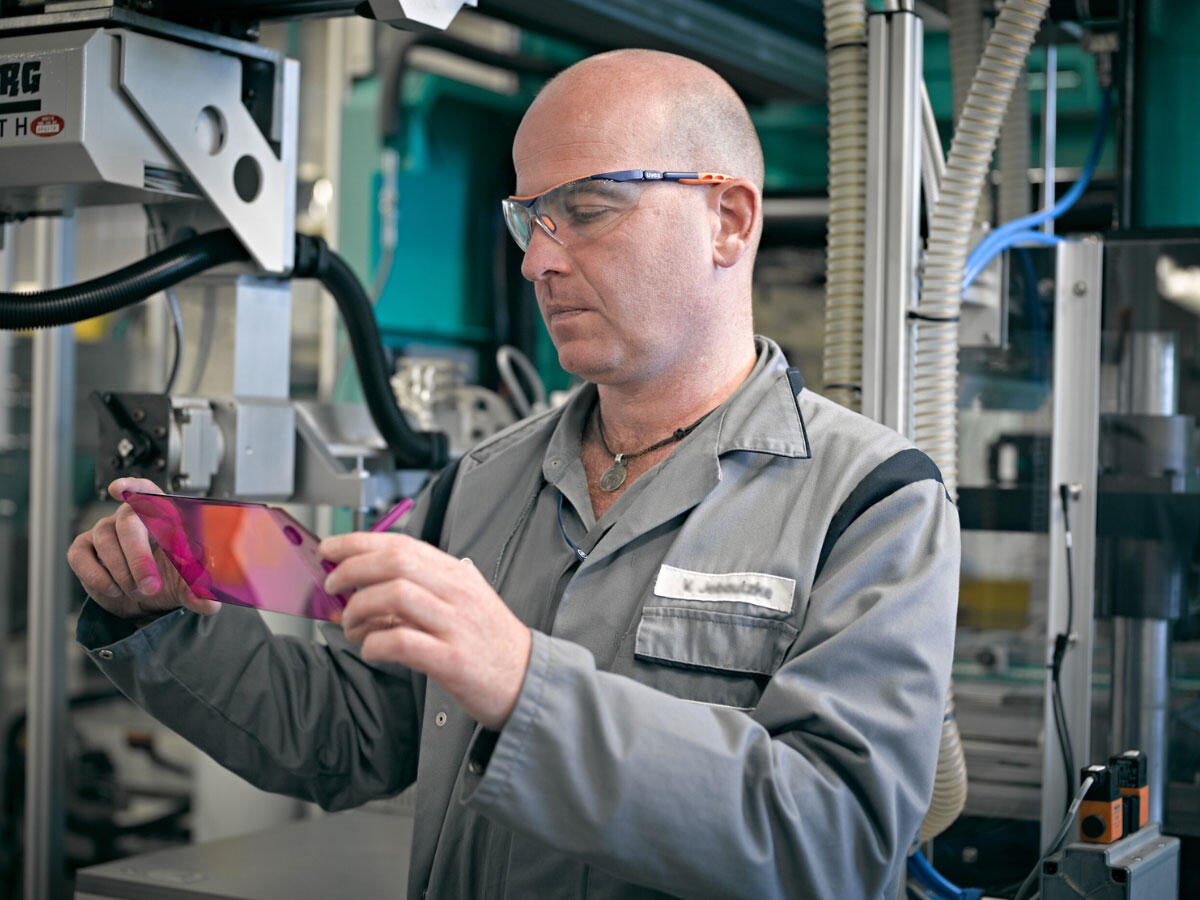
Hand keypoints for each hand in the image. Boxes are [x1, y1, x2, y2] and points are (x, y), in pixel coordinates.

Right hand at [67, 477, 220, 621]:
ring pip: (105, 539)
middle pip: (128, 522)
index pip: (147, 490)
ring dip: (122, 572)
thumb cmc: (169, 579)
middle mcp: (131, 517)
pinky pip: (81, 556)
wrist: (144, 601)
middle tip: (150, 587)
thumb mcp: (187, 586)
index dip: (133, 485)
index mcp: (161, 516)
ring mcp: (105, 531)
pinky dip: (96, 576)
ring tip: (138, 592)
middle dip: (138, 557)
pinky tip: (114, 590)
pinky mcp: (84, 548)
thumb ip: (199, 592)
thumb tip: (210, 602)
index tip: (119, 490)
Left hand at [320, 532, 531, 730]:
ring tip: (351, 625)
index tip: (330, 549)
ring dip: (359, 610)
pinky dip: (375, 644)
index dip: (358, 542)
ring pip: (394, 596)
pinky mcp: (452, 660)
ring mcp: (456, 625)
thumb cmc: (489, 642)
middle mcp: (457, 593)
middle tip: (332, 586)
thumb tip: (367, 588)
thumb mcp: (461, 602)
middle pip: (394, 562)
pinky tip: (371, 649)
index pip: (401, 544)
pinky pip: (402, 642)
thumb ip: (420, 590)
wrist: (528, 680)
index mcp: (457, 574)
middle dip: (352, 570)